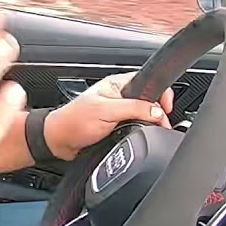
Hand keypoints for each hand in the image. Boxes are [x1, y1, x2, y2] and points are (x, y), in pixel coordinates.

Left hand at [43, 72, 173, 160]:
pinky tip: (142, 137)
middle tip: (161, 125)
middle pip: (149, 101)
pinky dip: (141, 133)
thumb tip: (157, 112)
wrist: (58, 142)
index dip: (161, 94)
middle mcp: (120, 97)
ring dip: (149, 124)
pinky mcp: (117, 127)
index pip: (147, 82)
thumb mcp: (105, 112)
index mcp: (117, 85)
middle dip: (157, 112)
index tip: (167, 108)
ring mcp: (119, 113)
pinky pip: (136, 128)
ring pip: (144, 116)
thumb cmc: (73, 122)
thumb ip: (133, 109)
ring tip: (153, 131)